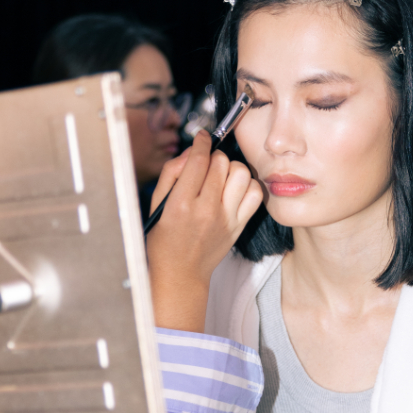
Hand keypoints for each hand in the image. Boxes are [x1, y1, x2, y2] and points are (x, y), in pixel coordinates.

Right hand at [146, 131, 262, 331]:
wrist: (180, 274)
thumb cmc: (164, 241)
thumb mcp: (157, 205)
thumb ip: (172, 173)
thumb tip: (192, 151)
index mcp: (181, 204)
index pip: (199, 160)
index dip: (202, 142)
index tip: (202, 138)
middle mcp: (206, 210)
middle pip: (221, 163)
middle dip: (214, 156)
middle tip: (207, 165)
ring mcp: (226, 219)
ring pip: (241, 174)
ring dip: (232, 169)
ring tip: (222, 177)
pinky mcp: (239, 226)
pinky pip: (255, 194)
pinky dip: (248, 186)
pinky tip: (235, 190)